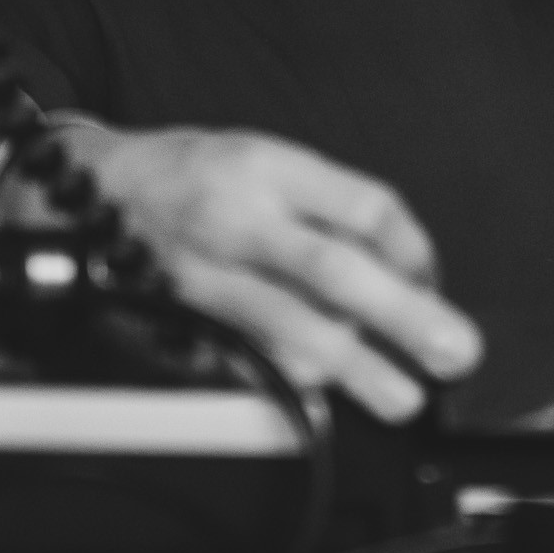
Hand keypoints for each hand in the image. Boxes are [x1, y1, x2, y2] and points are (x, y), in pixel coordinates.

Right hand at [28, 117, 482, 422]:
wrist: (100, 191)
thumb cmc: (200, 174)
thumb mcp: (272, 157)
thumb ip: (334, 205)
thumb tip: (407, 266)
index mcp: (269, 168)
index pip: (362, 207)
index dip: (413, 249)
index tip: (433, 278)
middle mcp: (238, 220)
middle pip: (334, 270)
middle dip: (402, 316)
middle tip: (452, 350)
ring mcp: (206, 275)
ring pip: (288, 327)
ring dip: (355, 368)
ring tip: (403, 395)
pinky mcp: (182, 319)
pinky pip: (248, 356)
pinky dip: (296, 377)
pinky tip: (332, 391)